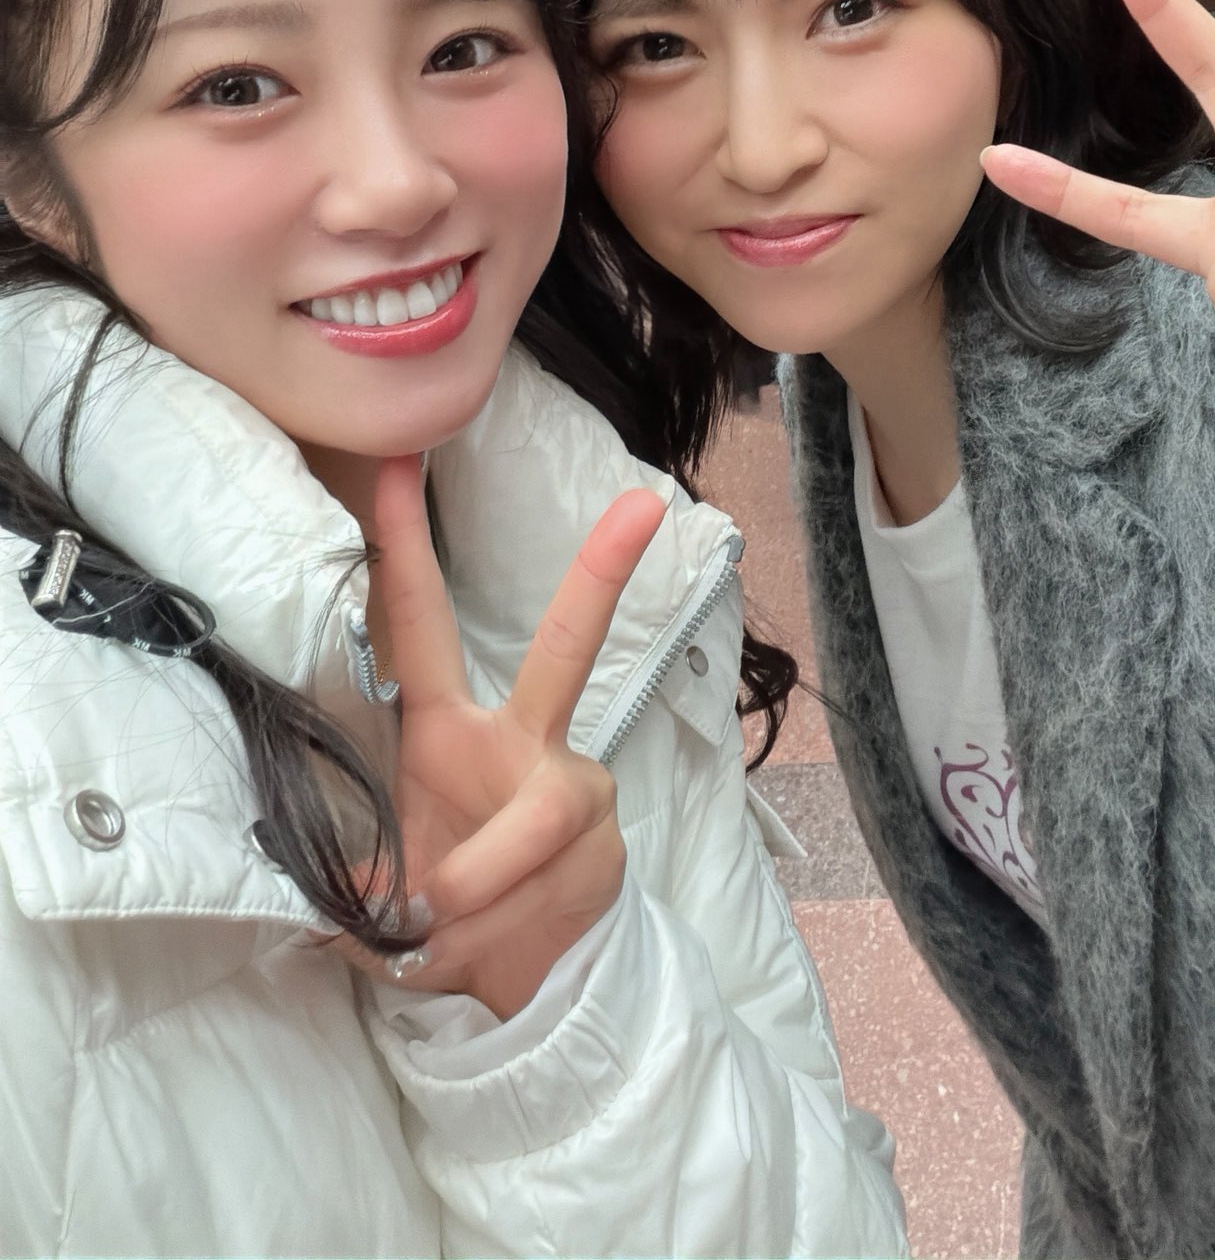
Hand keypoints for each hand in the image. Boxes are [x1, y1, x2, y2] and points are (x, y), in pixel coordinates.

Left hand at [354, 456, 665, 1019]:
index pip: (422, 622)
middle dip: (601, 574)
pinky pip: (537, 882)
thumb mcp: (377, 885)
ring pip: (533, 816)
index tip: (397, 463)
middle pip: (567, 648)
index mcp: (448, 729)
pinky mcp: (604, 843)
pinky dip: (487, 928)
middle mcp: (523, 740)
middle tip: (640, 507)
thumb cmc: (441, 912)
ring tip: (432, 923)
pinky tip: (467, 948)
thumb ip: (350, 879)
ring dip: (470, 884)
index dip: (406, 544)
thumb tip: (344, 895)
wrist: (521, 982)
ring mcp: (573, 786)